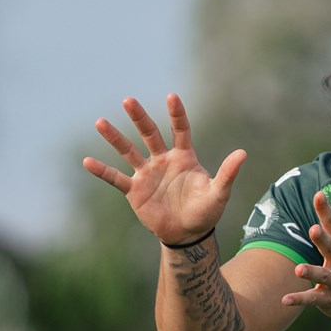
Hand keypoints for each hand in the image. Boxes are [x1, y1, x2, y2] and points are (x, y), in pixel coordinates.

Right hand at [82, 94, 245, 245]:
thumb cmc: (206, 211)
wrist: (188, 234)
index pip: (180, 130)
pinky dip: (102, 171)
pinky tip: (87, 161)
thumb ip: (228, 173)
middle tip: (129, 100)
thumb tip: (243, 153)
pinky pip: (116, 178)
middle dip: (139, 118)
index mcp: (184, 157)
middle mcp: (163, 160)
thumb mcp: (219, 193)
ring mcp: (147, 174)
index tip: (171, 96)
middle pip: (149, 134)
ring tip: (101, 122)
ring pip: (129, 151)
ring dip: (115, 138)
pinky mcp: (135, 191)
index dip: (177, 114)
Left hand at [282, 178, 330, 321]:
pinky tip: (284, 300)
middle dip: (323, 240)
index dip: (326, 210)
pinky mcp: (328, 299)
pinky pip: (312, 299)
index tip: (318, 195)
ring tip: (298, 269)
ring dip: (311, 272)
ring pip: (322, 276)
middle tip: (313, 229)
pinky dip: (299, 299)